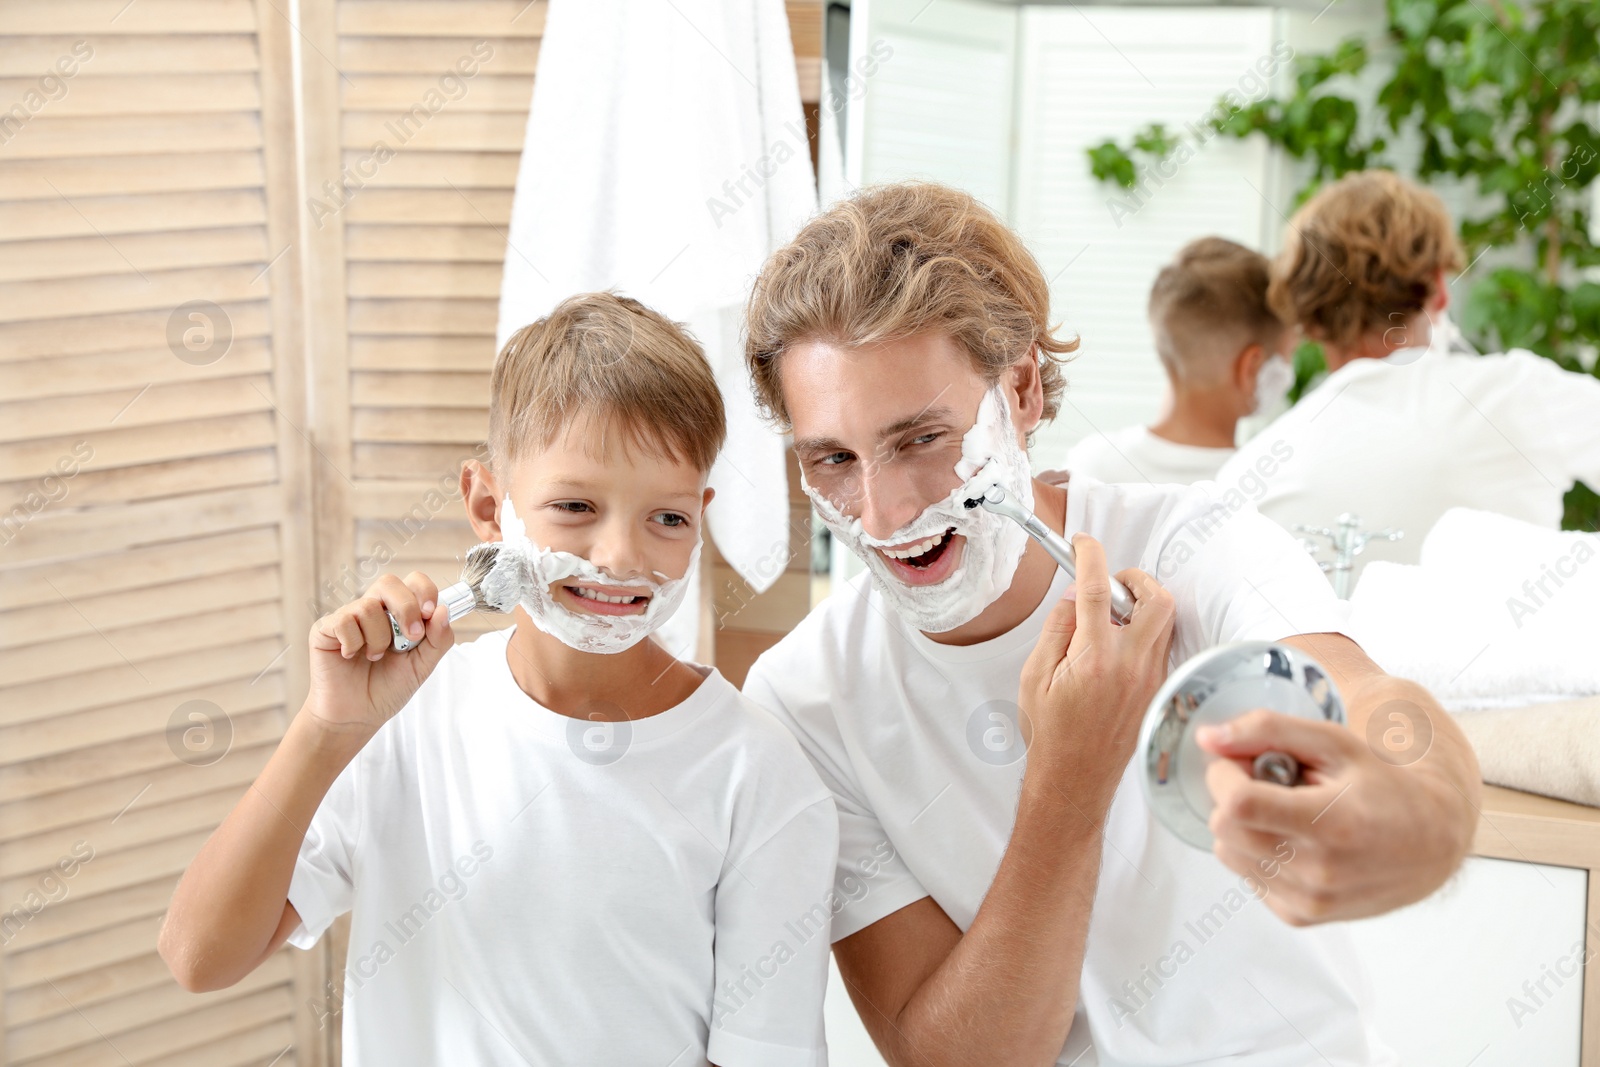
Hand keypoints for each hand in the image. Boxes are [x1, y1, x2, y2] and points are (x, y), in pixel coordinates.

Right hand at [306, 572, 453, 739]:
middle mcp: (374, 609)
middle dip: (406, 608)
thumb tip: (442, 610)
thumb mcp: (422, 666)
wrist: (358, 716)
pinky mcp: (325, 628)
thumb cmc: (388, 688)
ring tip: (375, 657)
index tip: (429, 612)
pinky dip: (354, 643)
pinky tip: (351, 656)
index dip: (424, 590)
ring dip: (379, 638)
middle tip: (411, 636)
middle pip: (389, 582)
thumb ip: (438, 639)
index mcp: (399, 612)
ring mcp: (348, 616)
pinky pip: (344, 621)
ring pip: (368, 606)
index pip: (413, 582)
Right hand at [1019, 533, 1175, 817]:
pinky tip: (1117, 648)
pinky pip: (1162, 647)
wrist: (1075, 780)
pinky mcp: (1159, 691)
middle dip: (1135, 579)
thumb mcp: (1034, 676)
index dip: (1090, 555)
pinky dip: (1144, 634)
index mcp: (1094, 657)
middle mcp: (1130, 665)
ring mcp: (1151, 679)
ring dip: (1141, 607)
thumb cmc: (1050, 734)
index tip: (1081, 543)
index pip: (1097, 588)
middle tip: (1111, 584)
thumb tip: (1075, 597)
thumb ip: (1057, 630)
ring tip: (1110, 619)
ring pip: (1165, 622)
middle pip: (1156, 598)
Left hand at [1198, 709, 1470, 923]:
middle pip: (1224, 829)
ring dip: (1243, 826)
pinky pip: (1247, 877)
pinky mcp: (1301, 917)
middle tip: (1268, 785)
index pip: (1237, 804)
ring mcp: (1309, 901)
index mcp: (1330, 824)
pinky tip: (1294, 841)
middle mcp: (1318, 871)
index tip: (1242, 763)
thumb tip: (1207, 738)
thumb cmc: (1383, 787)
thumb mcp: (1334, 743)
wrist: (1430, 844)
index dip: (1225, 775)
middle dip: (1231, 797)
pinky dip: (1258, 854)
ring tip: (1288, 814)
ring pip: (1228, 853)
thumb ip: (1267, 731)